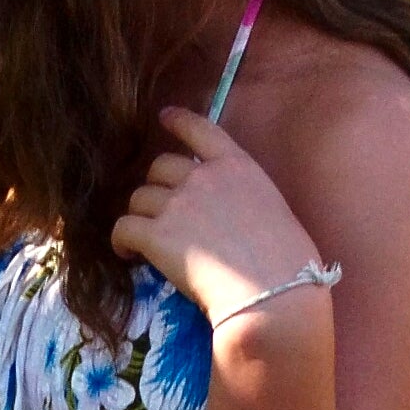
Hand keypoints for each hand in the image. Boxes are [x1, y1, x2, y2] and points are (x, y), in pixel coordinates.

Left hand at [111, 108, 329, 332]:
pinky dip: (121, 241)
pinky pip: (123, 228)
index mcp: (237, 167)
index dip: (179, 121)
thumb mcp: (273, 210)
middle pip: (160, 167)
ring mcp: (177, 204)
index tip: (164, 116)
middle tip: (162, 213)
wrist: (272, 292)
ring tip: (145, 242)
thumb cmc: (288, 262)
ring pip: (139, 198)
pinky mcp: (156, 235)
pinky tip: (128, 255)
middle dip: (157, 187)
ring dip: (140, 216)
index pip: (201, 129)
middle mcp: (203, 178)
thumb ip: (244, 199)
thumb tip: (231, 216)